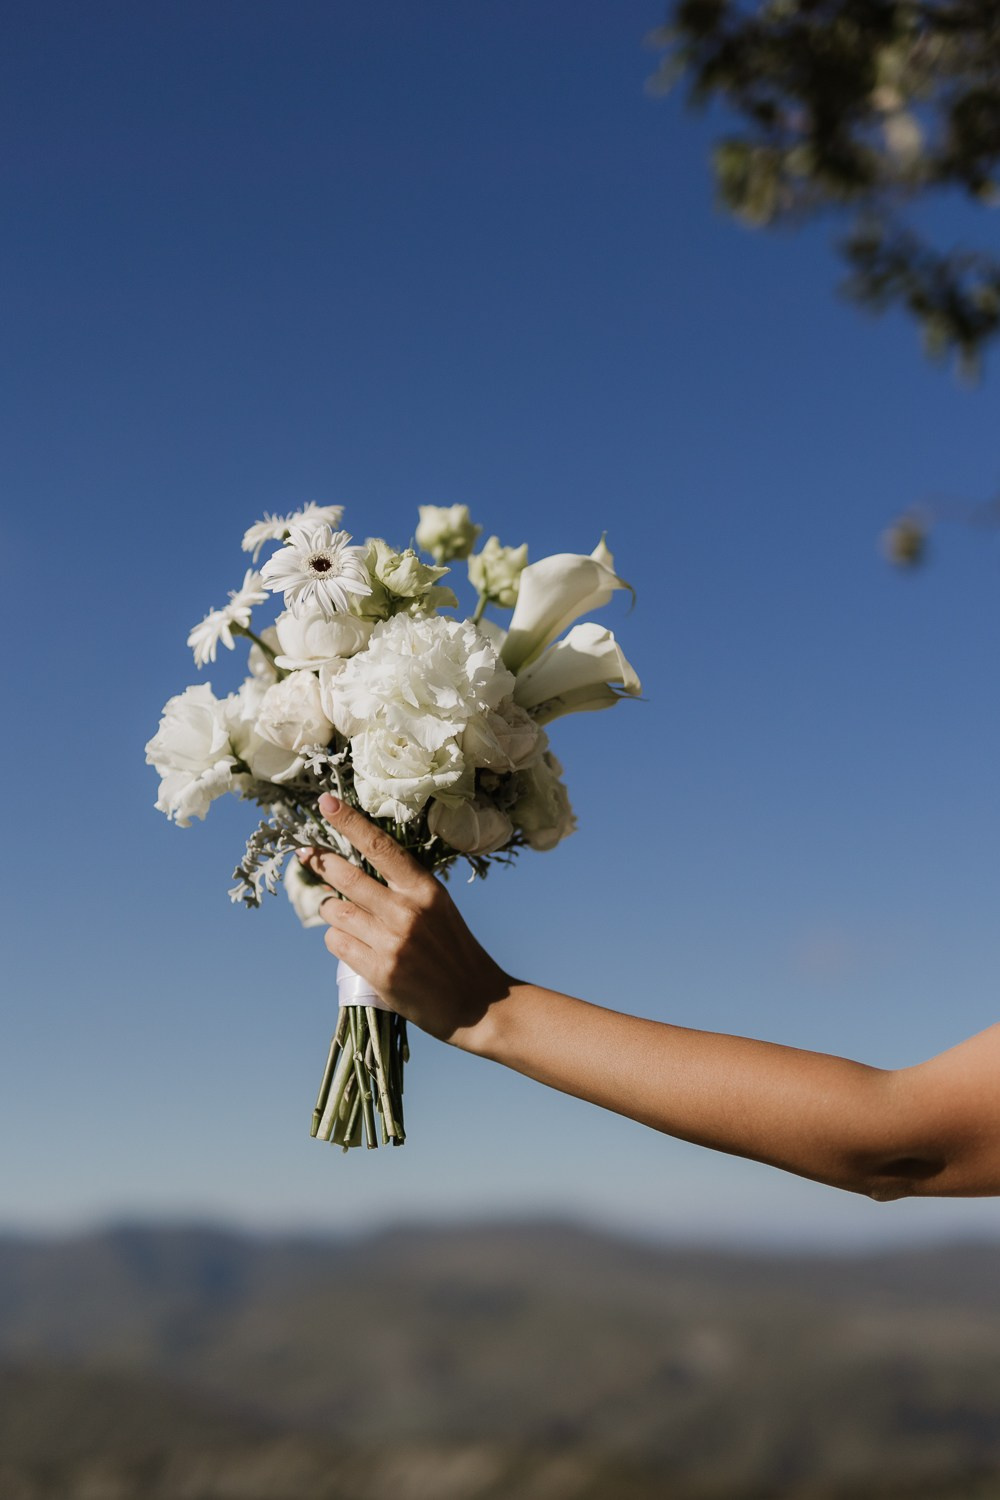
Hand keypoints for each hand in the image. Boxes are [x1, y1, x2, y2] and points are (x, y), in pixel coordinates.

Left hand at [300, 794, 512, 1042]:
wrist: (477, 1003)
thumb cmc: (454, 950)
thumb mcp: (438, 908)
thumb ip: (402, 890)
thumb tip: (352, 874)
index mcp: (425, 889)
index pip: (380, 846)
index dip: (349, 821)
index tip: (325, 802)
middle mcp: (407, 911)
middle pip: (346, 876)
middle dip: (320, 863)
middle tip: (307, 856)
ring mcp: (392, 942)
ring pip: (335, 911)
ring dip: (329, 909)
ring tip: (339, 912)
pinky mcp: (379, 971)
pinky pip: (336, 942)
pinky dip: (336, 939)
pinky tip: (351, 943)